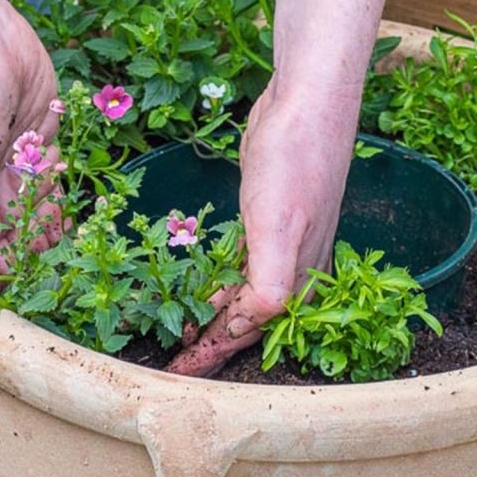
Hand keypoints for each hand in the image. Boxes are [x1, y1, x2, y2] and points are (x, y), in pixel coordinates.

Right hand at [0, 0, 59, 264]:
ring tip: (70, 255)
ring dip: (50, 237)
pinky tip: (74, 222)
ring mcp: (12, 170)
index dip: (0, 277)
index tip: (25, 289)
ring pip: (35, 218)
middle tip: (57, 274)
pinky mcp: (38, 146)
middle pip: (10, 242)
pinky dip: (62, 206)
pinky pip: (53, 186)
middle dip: (32, 260)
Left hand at [167, 74, 357, 377]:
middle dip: (211, 342)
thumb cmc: (295, 160)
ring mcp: (281, 240)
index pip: (250, 331)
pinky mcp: (268, 216)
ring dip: (213, 313)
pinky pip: (239, 262)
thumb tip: (248, 328)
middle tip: (170, 363)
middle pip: (246, 319)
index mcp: (297, 276)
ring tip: (178, 330)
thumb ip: (269, 281)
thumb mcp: (279, 223)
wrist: (306, 101)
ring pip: (242, 292)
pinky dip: (219, 279)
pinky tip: (203, 283)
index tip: (178, 375)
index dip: (213, 354)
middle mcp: (292, 265)